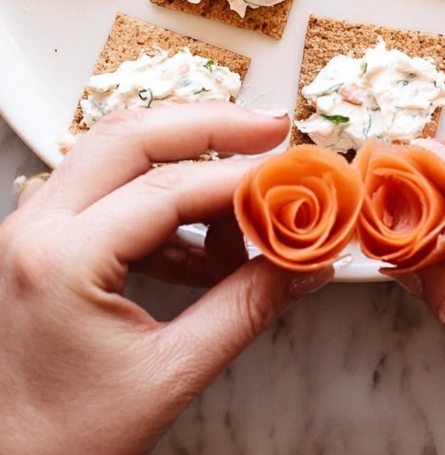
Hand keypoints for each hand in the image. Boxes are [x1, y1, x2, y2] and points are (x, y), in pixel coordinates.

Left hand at [1, 104, 328, 454]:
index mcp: (62, 260)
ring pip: (116, 151)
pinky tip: (205, 247)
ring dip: (187, 157)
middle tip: (274, 130)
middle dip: (211, 125)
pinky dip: (164, 200)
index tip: (297, 176)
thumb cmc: (67, 441)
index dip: (242, 176)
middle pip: (133, 135)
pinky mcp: (42, 243)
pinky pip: (108, 190)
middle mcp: (36, 228)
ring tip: (247, 194)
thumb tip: (307, 264)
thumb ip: (247, 308)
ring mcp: (33, 230)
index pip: (168, 187)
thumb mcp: (170, 375)